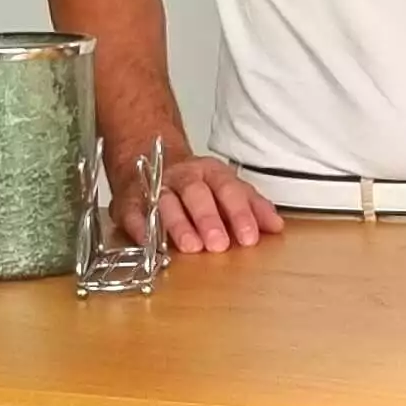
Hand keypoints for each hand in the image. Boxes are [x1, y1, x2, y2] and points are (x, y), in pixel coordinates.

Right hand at [121, 150, 283, 254]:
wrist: (148, 158)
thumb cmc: (195, 183)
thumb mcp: (227, 189)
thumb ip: (252, 206)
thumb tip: (276, 226)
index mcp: (212, 173)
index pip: (229, 190)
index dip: (240, 213)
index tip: (249, 237)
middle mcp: (184, 177)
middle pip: (198, 194)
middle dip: (209, 219)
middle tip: (219, 244)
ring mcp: (156, 187)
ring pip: (166, 202)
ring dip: (179, 225)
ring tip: (191, 247)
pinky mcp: (129, 201)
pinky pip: (134, 212)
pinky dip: (141, 227)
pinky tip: (150, 242)